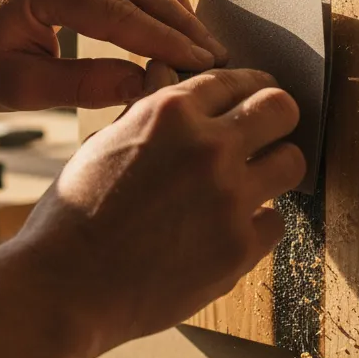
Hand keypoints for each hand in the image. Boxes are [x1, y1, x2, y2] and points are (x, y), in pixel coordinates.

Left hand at [0, 0, 227, 110]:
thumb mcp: (22, 88)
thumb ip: (86, 85)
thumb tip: (147, 85)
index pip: (120, 13)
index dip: (166, 41)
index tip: (202, 65)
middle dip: (179, 20)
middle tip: (214, 55)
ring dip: (171, 1)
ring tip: (200, 38)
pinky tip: (170, 18)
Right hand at [12, 67, 304, 355]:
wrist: (66, 285)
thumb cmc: (76, 211)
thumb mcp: (105, 141)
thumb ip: (147, 105)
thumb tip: (165, 72)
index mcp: (170, 112)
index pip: (237, 79)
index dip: (248, 87)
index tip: (253, 97)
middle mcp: (208, 146)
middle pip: (281, 108)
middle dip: (276, 116)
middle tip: (267, 131)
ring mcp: (229, 198)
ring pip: (292, 162)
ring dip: (274, 168)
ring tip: (254, 180)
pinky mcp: (240, 248)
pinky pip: (275, 222)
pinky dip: (257, 223)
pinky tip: (230, 226)